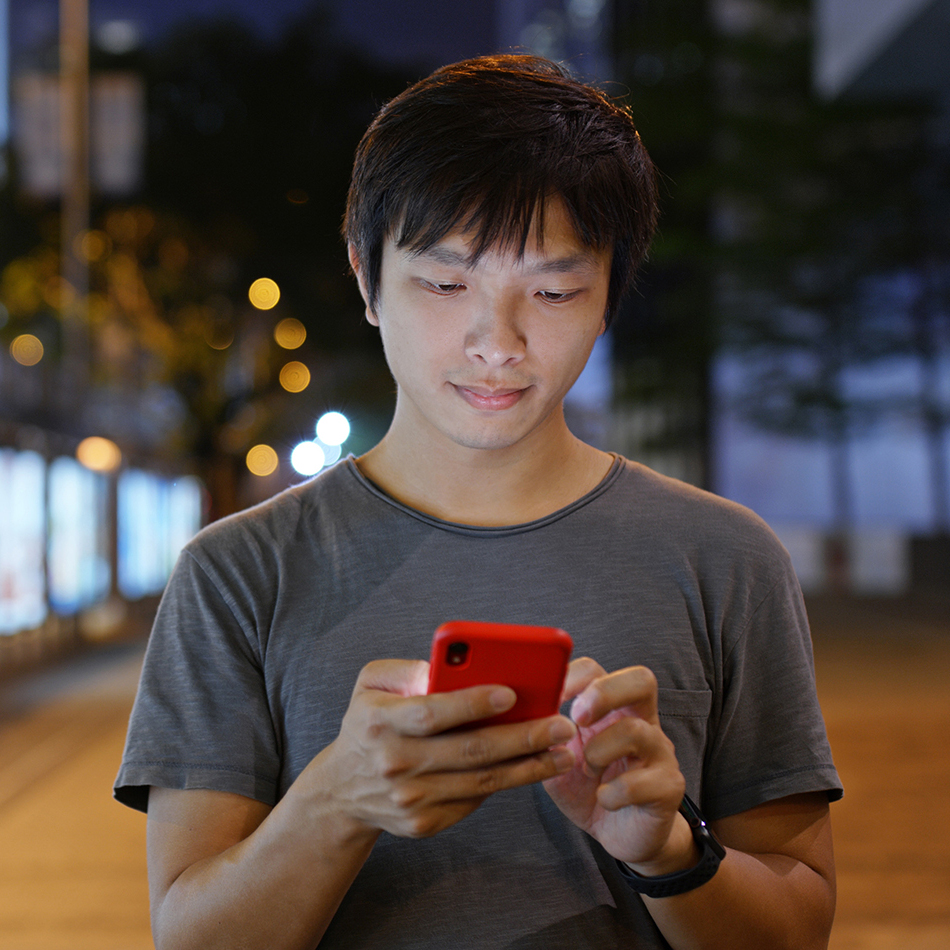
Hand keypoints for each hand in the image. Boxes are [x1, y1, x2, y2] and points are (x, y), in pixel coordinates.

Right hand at [310, 659, 577, 839]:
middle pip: (469, 750)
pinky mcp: (424, 824)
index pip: (433, 712)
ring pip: (481, 781)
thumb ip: (405, 669)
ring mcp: (410, 798)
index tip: (511, 693)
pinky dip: (506, 784)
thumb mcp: (370, 684)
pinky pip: (473, 801)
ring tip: (563, 752)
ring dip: (528, 767)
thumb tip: (443, 667)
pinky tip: (533, 768)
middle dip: (522, 737)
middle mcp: (394, 762)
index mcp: (380, 721)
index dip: (472, 703)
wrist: (342, 790)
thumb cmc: (368, 722)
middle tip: (560, 725)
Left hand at [543, 658, 691, 873]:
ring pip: (637, 730)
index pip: (597, 670)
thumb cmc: (588, 786)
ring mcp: (659, 752)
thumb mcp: (558, 757)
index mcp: (612, 707)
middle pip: (641, 680)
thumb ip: (545, 735)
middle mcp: (642, 721)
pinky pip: (643, 782)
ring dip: (600, 751)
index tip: (550, 698)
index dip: (571, 676)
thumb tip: (521, 714)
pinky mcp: (669, 787)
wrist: (620, 833)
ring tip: (589, 770)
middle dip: (603, 693)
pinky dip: (614, 793)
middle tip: (578, 718)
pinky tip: (604, 800)